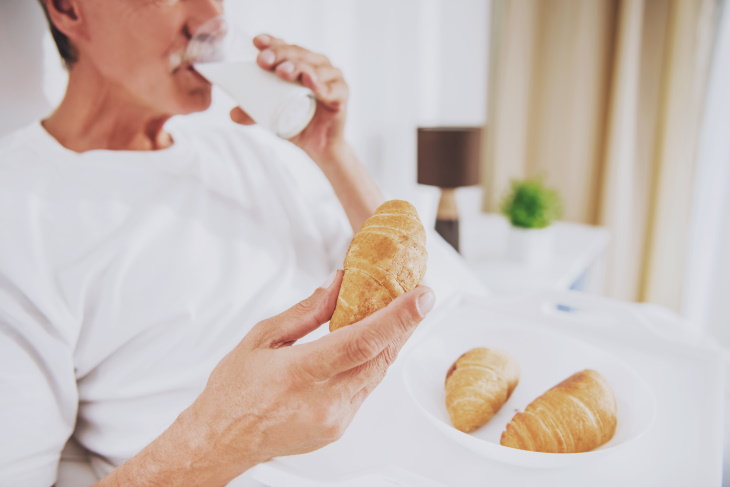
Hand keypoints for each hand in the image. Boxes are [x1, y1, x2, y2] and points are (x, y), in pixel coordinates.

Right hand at [185, 271, 434, 481]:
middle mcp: (324, 400)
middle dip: (405, 324)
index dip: (398, 317)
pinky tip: (372, 344)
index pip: (362, 342)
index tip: (422, 297)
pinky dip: (372, 363)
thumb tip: (339, 284)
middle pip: (380, 357)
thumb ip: (307, 311)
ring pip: (377, 373)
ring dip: (392, 342)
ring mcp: (334, 419)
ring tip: (401, 313)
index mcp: (300, 373)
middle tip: (420, 296)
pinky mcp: (338, 428)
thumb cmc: (234, 390)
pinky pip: (365, 389)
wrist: (221, 441)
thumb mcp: (262, 338)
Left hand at [230, 34, 348, 163]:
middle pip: (299, 53)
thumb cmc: (297, 124)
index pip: (286, 47)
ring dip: (299, 67)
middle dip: (281, 54)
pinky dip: (321, 85)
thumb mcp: (271, 116)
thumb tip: (232, 114)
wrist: (319, 147)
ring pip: (315, 67)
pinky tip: (310, 82)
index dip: (273, 42)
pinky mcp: (341, 95)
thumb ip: (253, 113)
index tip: (256, 42)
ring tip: (283, 71)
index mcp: (301, 63)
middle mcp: (318, 65)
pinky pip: (331, 88)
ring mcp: (332, 78)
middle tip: (264, 61)